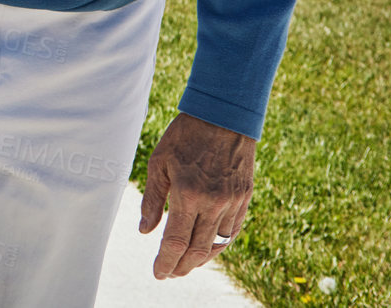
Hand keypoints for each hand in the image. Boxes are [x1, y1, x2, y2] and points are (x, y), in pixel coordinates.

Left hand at [140, 112, 256, 278]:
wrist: (223, 116)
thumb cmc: (184, 136)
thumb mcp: (158, 163)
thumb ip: (153, 200)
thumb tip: (145, 230)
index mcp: (188, 194)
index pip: (175, 241)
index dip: (165, 262)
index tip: (157, 273)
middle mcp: (213, 203)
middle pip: (197, 250)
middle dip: (181, 267)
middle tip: (169, 274)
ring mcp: (232, 202)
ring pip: (217, 244)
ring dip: (201, 259)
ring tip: (185, 265)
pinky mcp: (245, 198)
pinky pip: (232, 231)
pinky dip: (218, 244)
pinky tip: (207, 248)